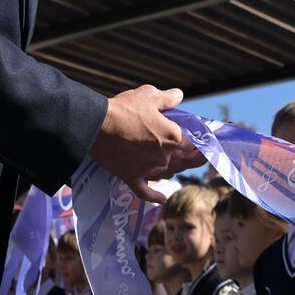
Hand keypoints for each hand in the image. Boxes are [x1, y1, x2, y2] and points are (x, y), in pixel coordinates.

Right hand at [90, 86, 202, 202]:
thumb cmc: (124, 108)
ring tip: (173, 164)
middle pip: (181, 161)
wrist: (95, 125)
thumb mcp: (149, 95)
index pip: (192, 143)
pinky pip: (145, 192)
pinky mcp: (132, 177)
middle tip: (196, 156)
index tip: (199, 141)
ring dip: (171, 169)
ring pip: (165, 174)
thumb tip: (179, 95)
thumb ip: (168, 98)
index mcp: (173, 137)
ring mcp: (148, 170)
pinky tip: (162, 199)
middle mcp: (164, 157)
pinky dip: (154, 196)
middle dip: (189, 157)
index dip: (197, 142)